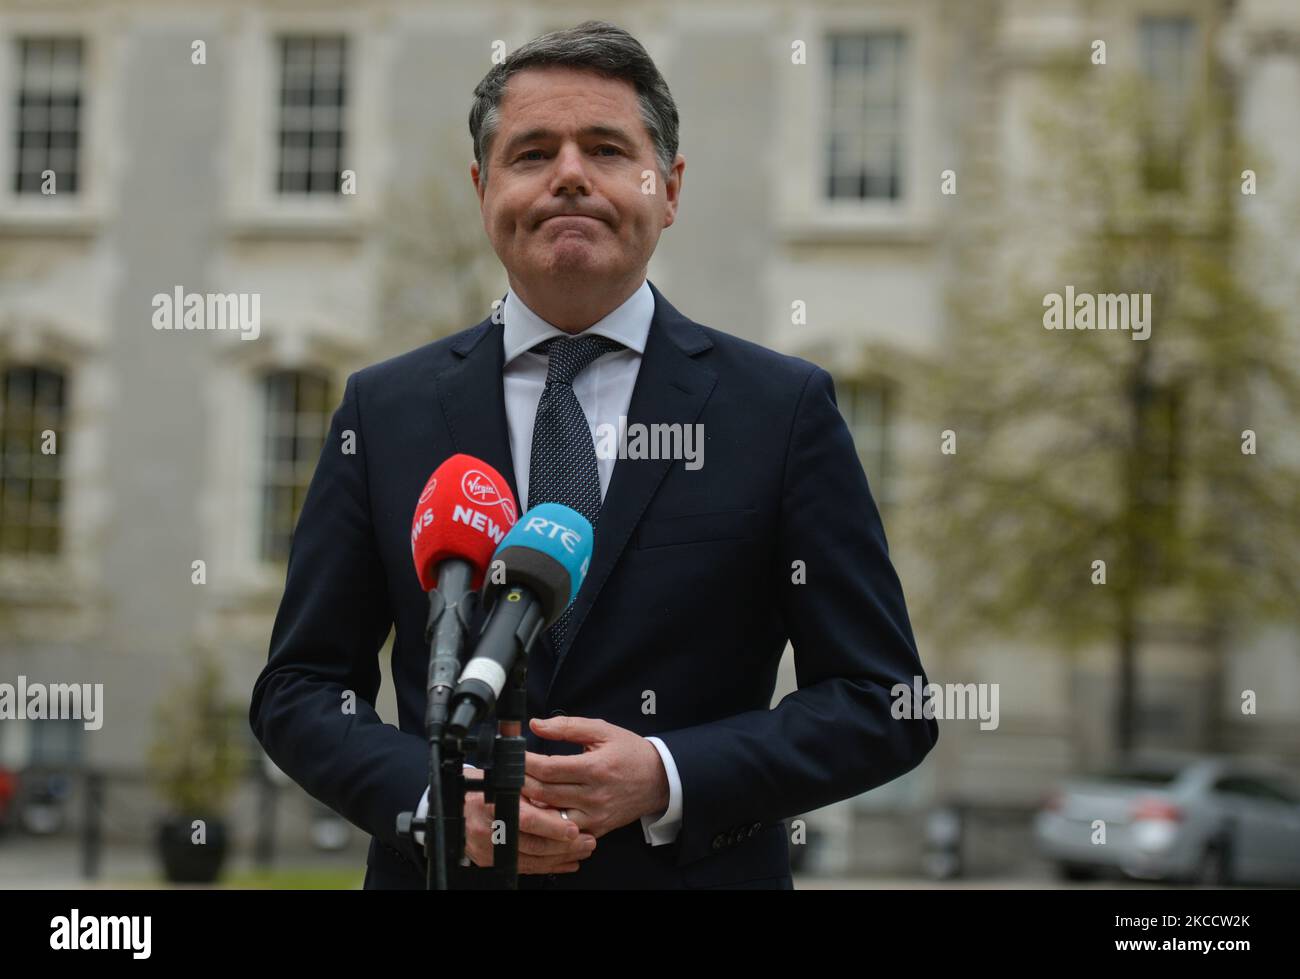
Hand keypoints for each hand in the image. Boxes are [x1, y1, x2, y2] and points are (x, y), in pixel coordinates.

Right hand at [461, 767, 597, 872]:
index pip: (526, 819)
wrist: (454, 806)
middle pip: (531, 844)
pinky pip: (522, 867)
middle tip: (587, 841)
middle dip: (563, 845)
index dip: (552, 826)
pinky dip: (547, 866)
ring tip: (582, 850)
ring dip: (560, 857)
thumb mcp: (501, 773)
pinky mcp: (488, 861)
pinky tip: (565, 862)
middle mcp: (487, 828)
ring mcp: (486, 848)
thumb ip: (522, 776)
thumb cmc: (482, 785)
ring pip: (530, 859)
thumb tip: (546, 771)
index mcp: (491, 802)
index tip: (573, 828)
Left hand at [522, 716, 669, 839]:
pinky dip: (548, 822)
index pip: (549, 769)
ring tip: (517, 793)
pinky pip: (564, 831)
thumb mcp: (602, 730)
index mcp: (595, 768)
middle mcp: (594, 795)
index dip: (525, 763)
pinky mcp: (596, 830)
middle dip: (521, 783)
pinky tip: (538, 810)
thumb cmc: (629, 752)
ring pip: (550, 817)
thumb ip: (567, 726)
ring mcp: (595, 816)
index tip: (513, 756)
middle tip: (509, 774)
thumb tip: (536, 725)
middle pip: (544, 793)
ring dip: (530, 806)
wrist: (658, 779)